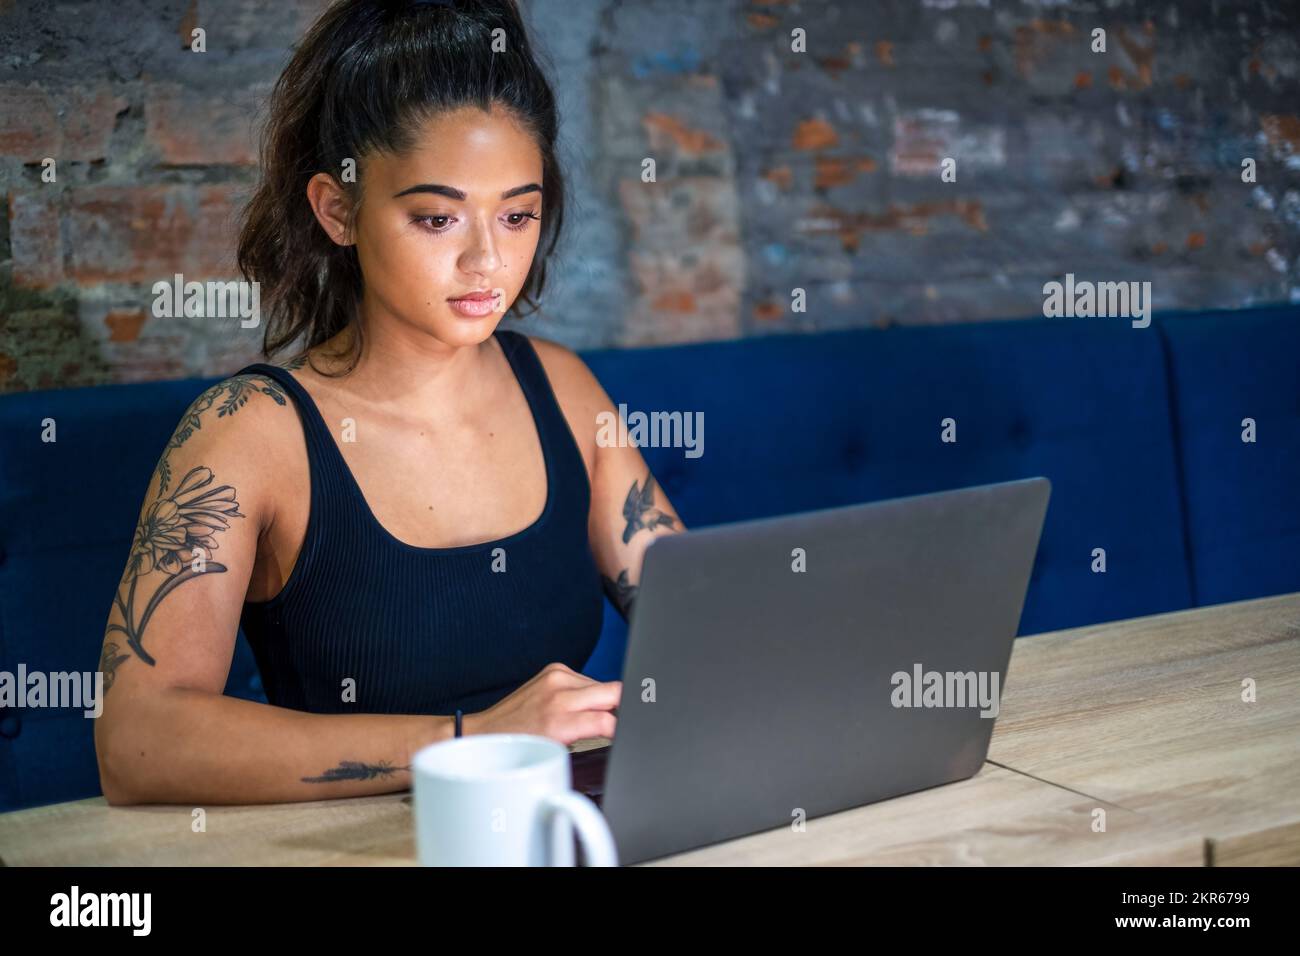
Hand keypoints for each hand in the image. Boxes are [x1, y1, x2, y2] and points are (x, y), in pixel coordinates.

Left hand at [465, 663, 620, 745]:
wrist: (487, 731)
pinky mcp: (555, 669)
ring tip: (588, 717)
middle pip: (615, 691)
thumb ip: (588, 739)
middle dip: (622, 708)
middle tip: (619, 723)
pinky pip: (587, 679)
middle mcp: (558, 694)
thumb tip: (614, 728)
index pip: (607, 719)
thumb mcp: (557, 752)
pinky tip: (576, 706)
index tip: (624, 737)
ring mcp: (556, 677)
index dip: (622, 730)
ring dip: (604, 700)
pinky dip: (589, 693)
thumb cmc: (519, 748)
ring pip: (603, 685)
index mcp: (558, 721)